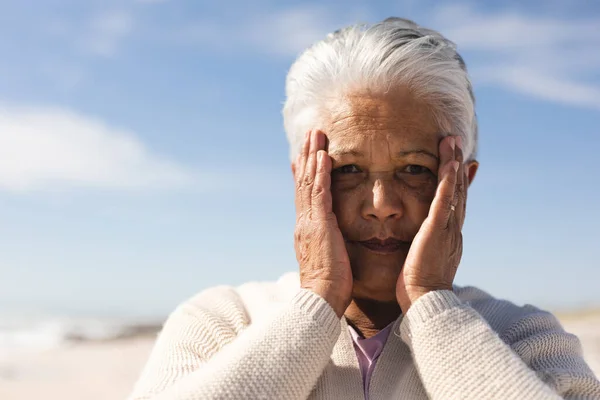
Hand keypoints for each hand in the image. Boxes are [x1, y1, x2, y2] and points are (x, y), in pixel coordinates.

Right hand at [294, 130, 352, 317]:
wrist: (321, 300)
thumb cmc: (329, 287)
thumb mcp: (327, 260)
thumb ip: (328, 245)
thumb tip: (331, 240)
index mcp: (306, 230)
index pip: (305, 195)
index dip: (306, 173)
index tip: (307, 156)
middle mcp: (303, 222)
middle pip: (304, 182)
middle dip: (307, 157)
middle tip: (310, 135)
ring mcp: (309, 222)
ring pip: (309, 182)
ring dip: (313, 156)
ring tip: (316, 135)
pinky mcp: (319, 225)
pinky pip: (320, 193)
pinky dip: (321, 173)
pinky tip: (325, 156)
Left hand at [396, 135, 466, 312]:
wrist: (425, 303)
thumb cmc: (419, 288)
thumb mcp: (424, 263)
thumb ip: (424, 249)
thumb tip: (421, 245)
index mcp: (448, 237)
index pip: (455, 204)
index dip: (457, 183)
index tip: (459, 165)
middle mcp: (453, 230)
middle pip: (458, 192)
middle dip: (457, 166)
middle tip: (457, 144)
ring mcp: (448, 230)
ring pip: (454, 191)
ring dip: (454, 165)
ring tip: (452, 143)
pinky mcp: (437, 231)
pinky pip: (445, 201)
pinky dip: (449, 181)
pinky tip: (450, 164)